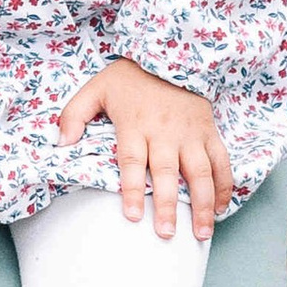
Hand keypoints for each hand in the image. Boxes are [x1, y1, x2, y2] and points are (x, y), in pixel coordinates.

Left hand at [56, 58, 226, 240]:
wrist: (171, 53)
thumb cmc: (130, 76)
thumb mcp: (96, 88)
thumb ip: (74, 114)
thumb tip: (61, 142)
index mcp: (135, 124)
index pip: (132, 162)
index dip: (132, 189)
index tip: (132, 215)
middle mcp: (165, 132)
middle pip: (167, 173)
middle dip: (168, 206)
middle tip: (165, 233)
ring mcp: (190, 134)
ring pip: (200, 173)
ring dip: (202, 205)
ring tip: (201, 233)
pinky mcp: (209, 132)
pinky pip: (221, 162)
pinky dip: (224, 186)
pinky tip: (220, 209)